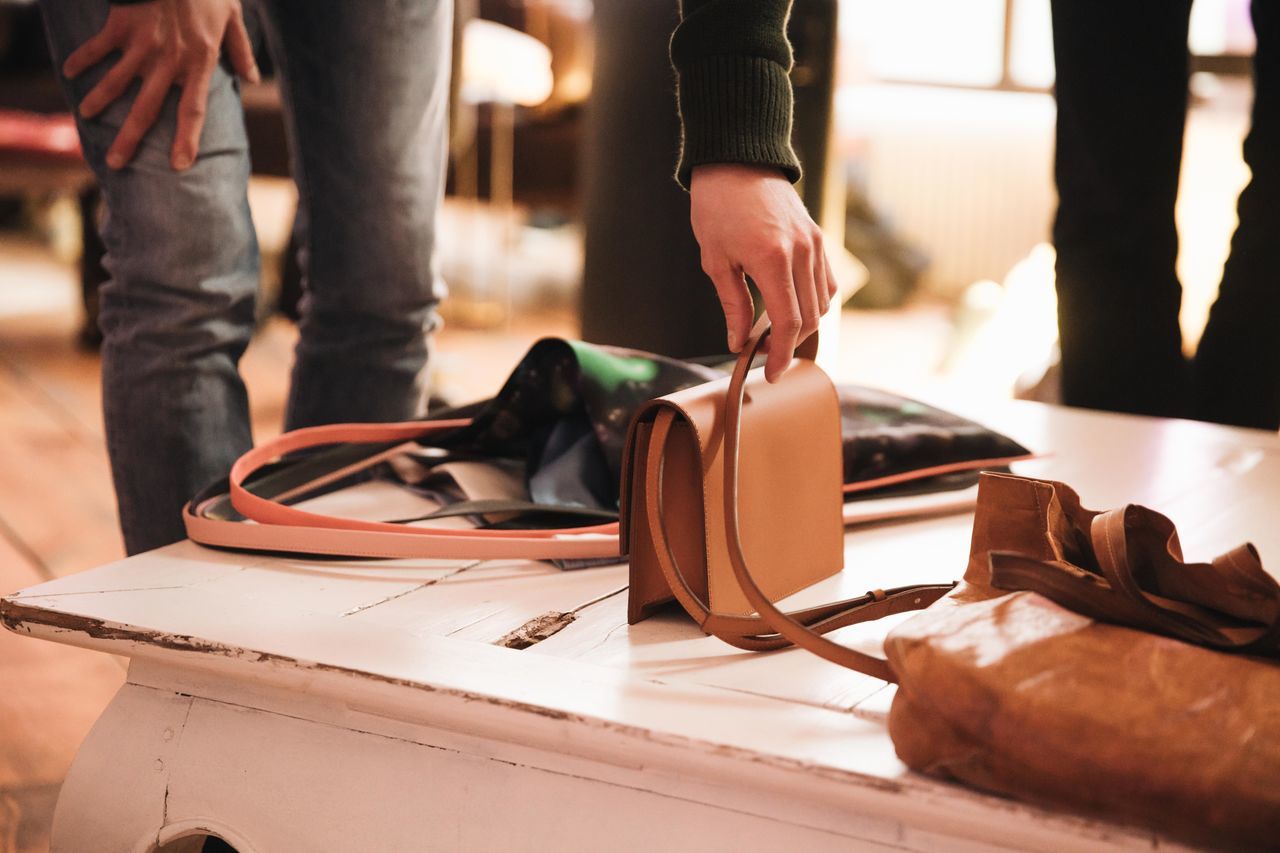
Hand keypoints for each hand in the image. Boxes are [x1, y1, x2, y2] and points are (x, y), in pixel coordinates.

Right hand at [63, 0, 259, 170]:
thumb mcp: (233, 16)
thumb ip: (241, 50)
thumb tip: (251, 79)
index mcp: (200, 62)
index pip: (193, 110)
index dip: (186, 140)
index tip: (178, 165)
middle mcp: (169, 61)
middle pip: (147, 108)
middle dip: (130, 138)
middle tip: (117, 163)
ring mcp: (143, 45)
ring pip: (116, 82)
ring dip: (98, 101)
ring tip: (85, 117)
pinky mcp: (122, 27)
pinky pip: (98, 48)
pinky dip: (82, 59)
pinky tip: (70, 72)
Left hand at [689, 164, 838, 381]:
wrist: (737, 161)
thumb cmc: (717, 208)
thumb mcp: (715, 260)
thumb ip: (733, 304)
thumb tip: (739, 342)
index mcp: (772, 258)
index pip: (788, 321)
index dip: (781, 354)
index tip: (771, 373)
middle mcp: (801, 251)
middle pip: (809, 317)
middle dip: (790, 344)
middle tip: (766, 356)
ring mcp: (815, 243)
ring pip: (823, 302)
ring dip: (804, 325)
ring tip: (776, 335)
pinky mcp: (819, 237)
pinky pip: (826, 281)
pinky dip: (815, 302)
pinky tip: (794, 308)